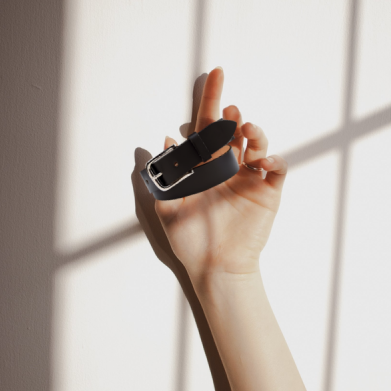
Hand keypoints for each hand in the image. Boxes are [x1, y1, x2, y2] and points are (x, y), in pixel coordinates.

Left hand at [155, 67, 286, 285]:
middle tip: (230, 112)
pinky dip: (274, 160)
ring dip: (255, 133)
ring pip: (258, 145)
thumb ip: (165, 176)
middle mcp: (227, 169)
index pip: (207, 129)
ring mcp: (248, 180)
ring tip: (246, 130)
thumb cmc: (191, 240)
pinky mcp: (267, 193)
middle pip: (233, 133)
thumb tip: (164, 141)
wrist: (214, 267)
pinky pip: (277, 170)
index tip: (216, 73)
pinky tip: (262, 162)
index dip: (211, 102)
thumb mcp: (169, 208)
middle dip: (232, 118)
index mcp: (204, 169)